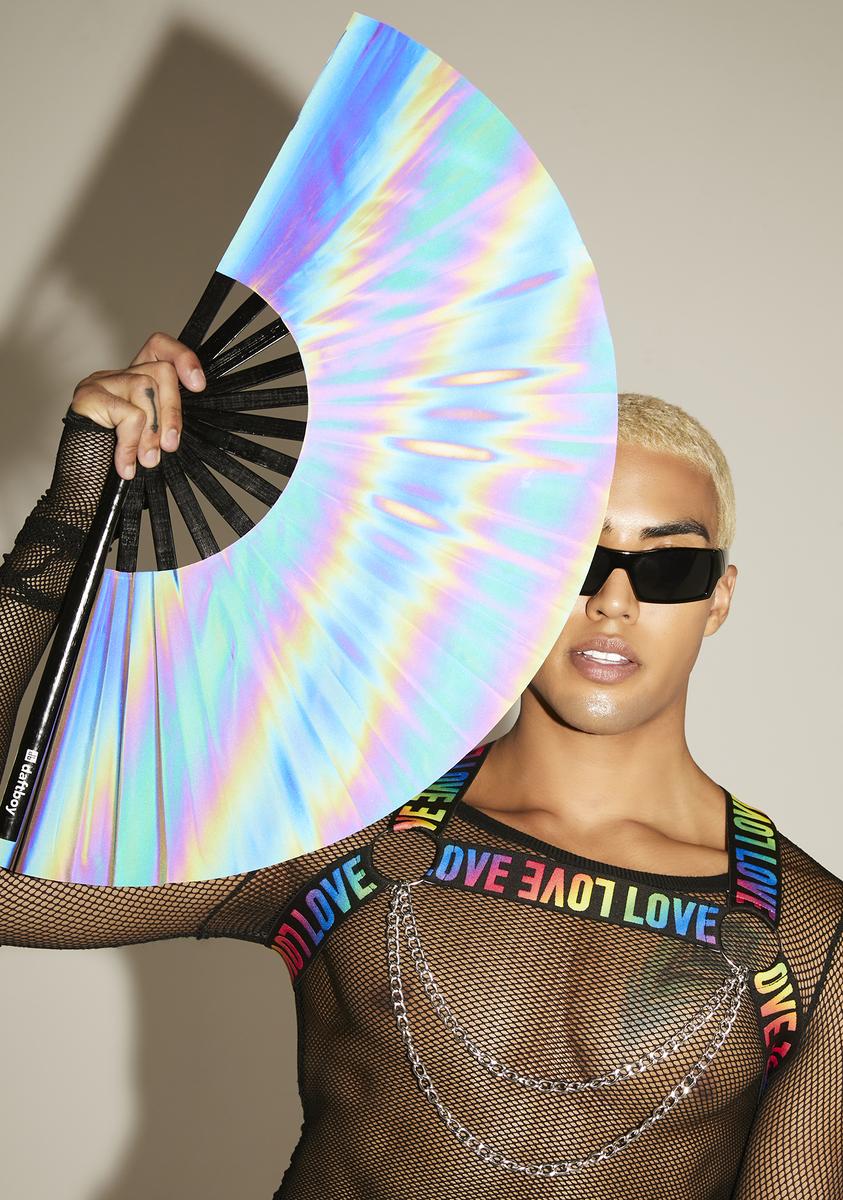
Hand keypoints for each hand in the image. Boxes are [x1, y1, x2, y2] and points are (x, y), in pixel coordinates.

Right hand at [70, 332, 205, 480]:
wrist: (79, 486)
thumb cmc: (114, 462)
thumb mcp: (150, 438)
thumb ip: (165, 422)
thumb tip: (186, 423)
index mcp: (134, 380)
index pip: (159, 347)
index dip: (183, 358)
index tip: (198, 385)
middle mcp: (117, 375)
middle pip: (161, 371)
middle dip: (173, 412)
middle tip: (169, 446)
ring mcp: (100, 382)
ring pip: (146, 387)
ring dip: (152, 430)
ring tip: (147, 460)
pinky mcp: (87, 396)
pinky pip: (128, 413)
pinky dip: (132, 443)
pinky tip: (126, 465)